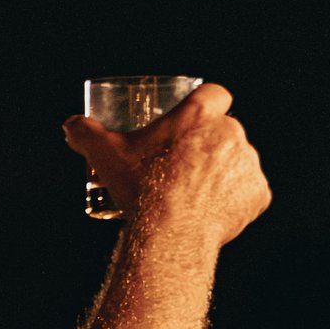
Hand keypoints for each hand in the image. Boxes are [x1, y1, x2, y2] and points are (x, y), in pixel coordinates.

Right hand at [63, 82, 269, 247]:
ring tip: (191, 195)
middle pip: (224, 130)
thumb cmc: (140, 189)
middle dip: (206, 145)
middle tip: (178, 166)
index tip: (189, 123)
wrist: (169, 234)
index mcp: (200, 116)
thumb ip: (86, 133)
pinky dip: (233, 201)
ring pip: (237, 161)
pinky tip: (210, 212)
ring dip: (220, 173)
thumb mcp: (105, 156)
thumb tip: (70, 124)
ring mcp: (249, 164)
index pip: (214, 94)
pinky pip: (248, 193)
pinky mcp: (259, 195)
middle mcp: (231, 133)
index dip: (203, 106)